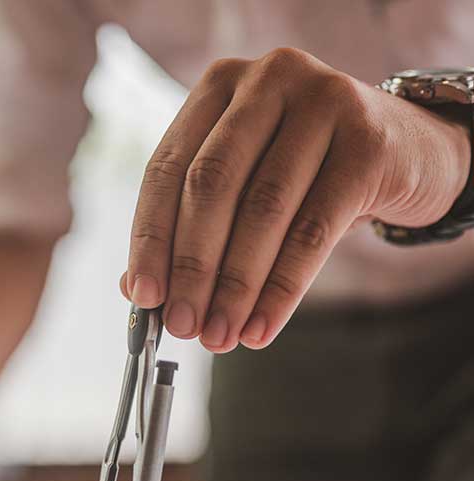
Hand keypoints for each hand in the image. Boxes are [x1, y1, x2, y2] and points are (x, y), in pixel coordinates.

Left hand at [123, 48, 469, 351]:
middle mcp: (267, 80)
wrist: (411, 150)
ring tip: (221, 335)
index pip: (166, 168)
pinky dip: (282, 288)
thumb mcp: (245, 185)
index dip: (150, 237)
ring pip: (263, 209)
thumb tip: (135, 289)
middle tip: (183, 325)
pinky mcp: (368, 141)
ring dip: (235, 285)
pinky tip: (262, 326)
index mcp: (219, 85)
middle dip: (192, 266)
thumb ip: (189, 225)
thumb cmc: (308, 171)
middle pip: (211, 185)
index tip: (142, 296)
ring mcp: (323, 101)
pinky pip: (314, 230)